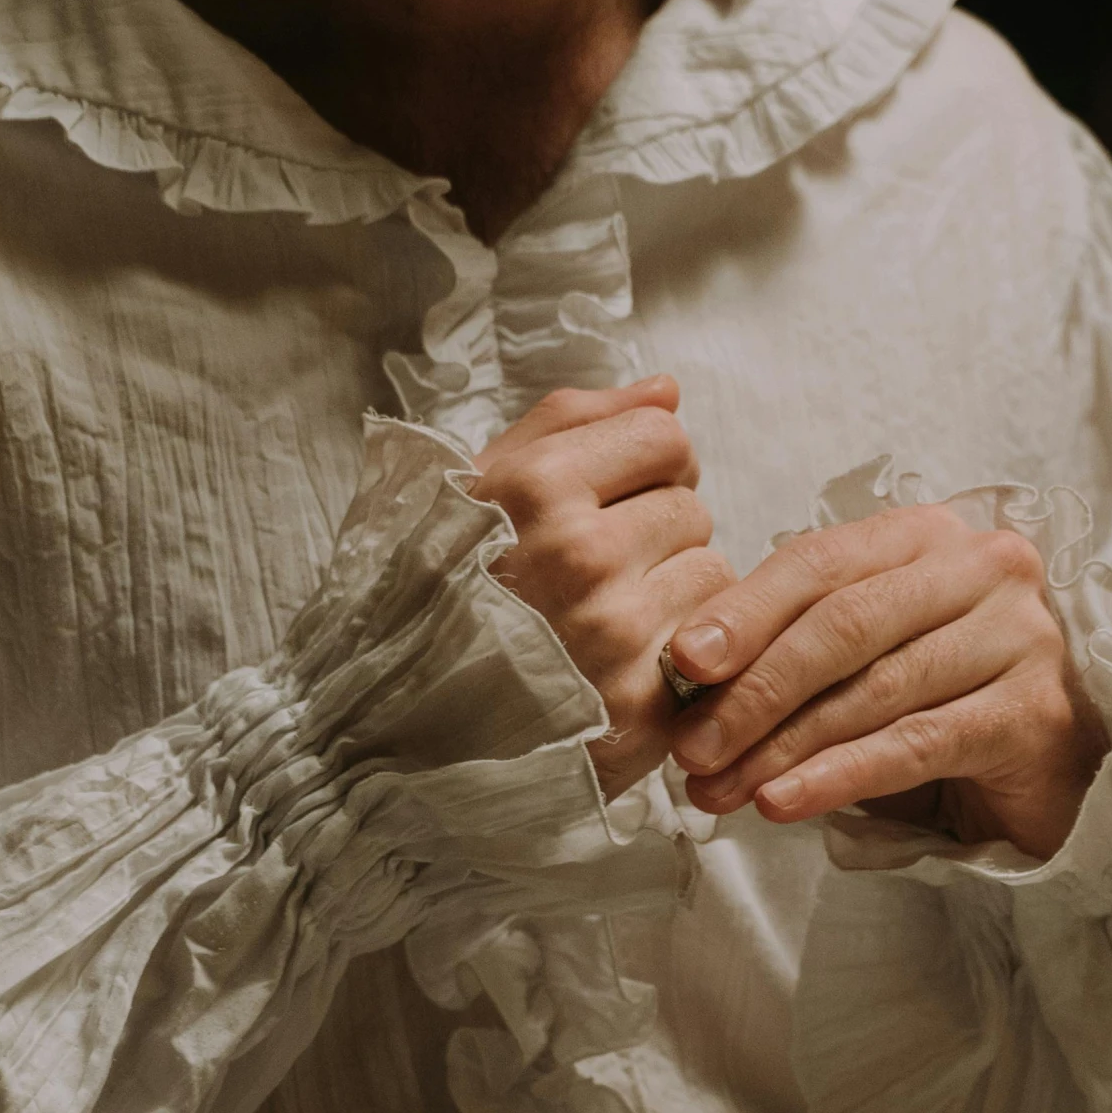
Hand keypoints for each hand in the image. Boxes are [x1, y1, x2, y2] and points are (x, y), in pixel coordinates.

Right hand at [474, 378, 735, 800]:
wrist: (398, 722)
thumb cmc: (440, 591)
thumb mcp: (476, 485)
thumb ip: (572, 422)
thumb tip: (667, 390)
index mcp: (533, 489)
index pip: (664, 437)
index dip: (643, 464)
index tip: (608, 499)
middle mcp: (580, 556)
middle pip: (690, 505)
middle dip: (654, 532)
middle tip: (596, 574)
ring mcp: (615, 633)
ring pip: (711, 573)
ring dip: (674, 592)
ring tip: (609, 620)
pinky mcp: (642, 705)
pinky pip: (713, 646)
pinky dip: (681, 654)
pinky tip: (627, 665)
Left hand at [663, 505, 1110, 858]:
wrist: (1051, 777)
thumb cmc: (941, 708)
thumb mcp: (862, 663)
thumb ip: (793, 650)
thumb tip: (686, 680)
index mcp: (928, 537)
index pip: (819, 562)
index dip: (744, 612)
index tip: (681, 663)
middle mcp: (983, 569)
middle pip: (842, 625)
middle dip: (753, 692)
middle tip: (691, 749)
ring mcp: (1018, 637)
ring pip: (872, 691)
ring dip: (781, 747)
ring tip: (719, 790)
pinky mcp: (1032, 713)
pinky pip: (913, 745)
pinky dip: (838, 777)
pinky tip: (781, 803)